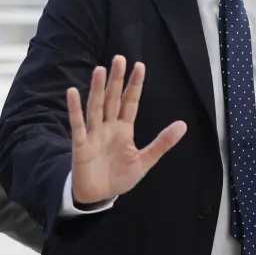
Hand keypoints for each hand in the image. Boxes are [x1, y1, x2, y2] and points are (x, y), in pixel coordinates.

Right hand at [68, 55, 186, 204]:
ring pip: (96, 107)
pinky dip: (74, 109)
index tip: (140, 66)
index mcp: (124, 129)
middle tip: (119, 58)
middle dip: (116, 79)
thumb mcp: (145, 160)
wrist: (99, 196)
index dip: (134, 85)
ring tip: (100, 70)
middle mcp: (109, 127)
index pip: (130, 102)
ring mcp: (94, 134)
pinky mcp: (81, 144)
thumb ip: (162, 142)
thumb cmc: (120, 176)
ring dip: (97, 89)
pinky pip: (77, 124)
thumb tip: (183, 125)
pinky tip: (73, 92)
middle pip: (112, 98)